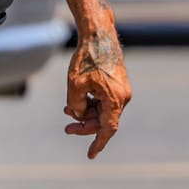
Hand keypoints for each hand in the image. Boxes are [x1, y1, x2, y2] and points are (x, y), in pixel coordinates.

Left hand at [63, 29, 131, 158]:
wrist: (98, 33)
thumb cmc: (87, 58)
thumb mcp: (75, 85)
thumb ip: (76, 106)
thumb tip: (79, 115)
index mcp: (115, 99)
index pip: (108, 129)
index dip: (98, 143)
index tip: (90, 155)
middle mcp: (122, 96)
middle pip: (103, 120)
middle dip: (84, 125)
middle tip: (66, 128)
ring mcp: (121, 89)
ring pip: (103, 110)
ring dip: (86, 112)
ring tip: (67, 111)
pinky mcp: (117, 82)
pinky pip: (104, 100)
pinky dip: (91, 103)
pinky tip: (77, 99)